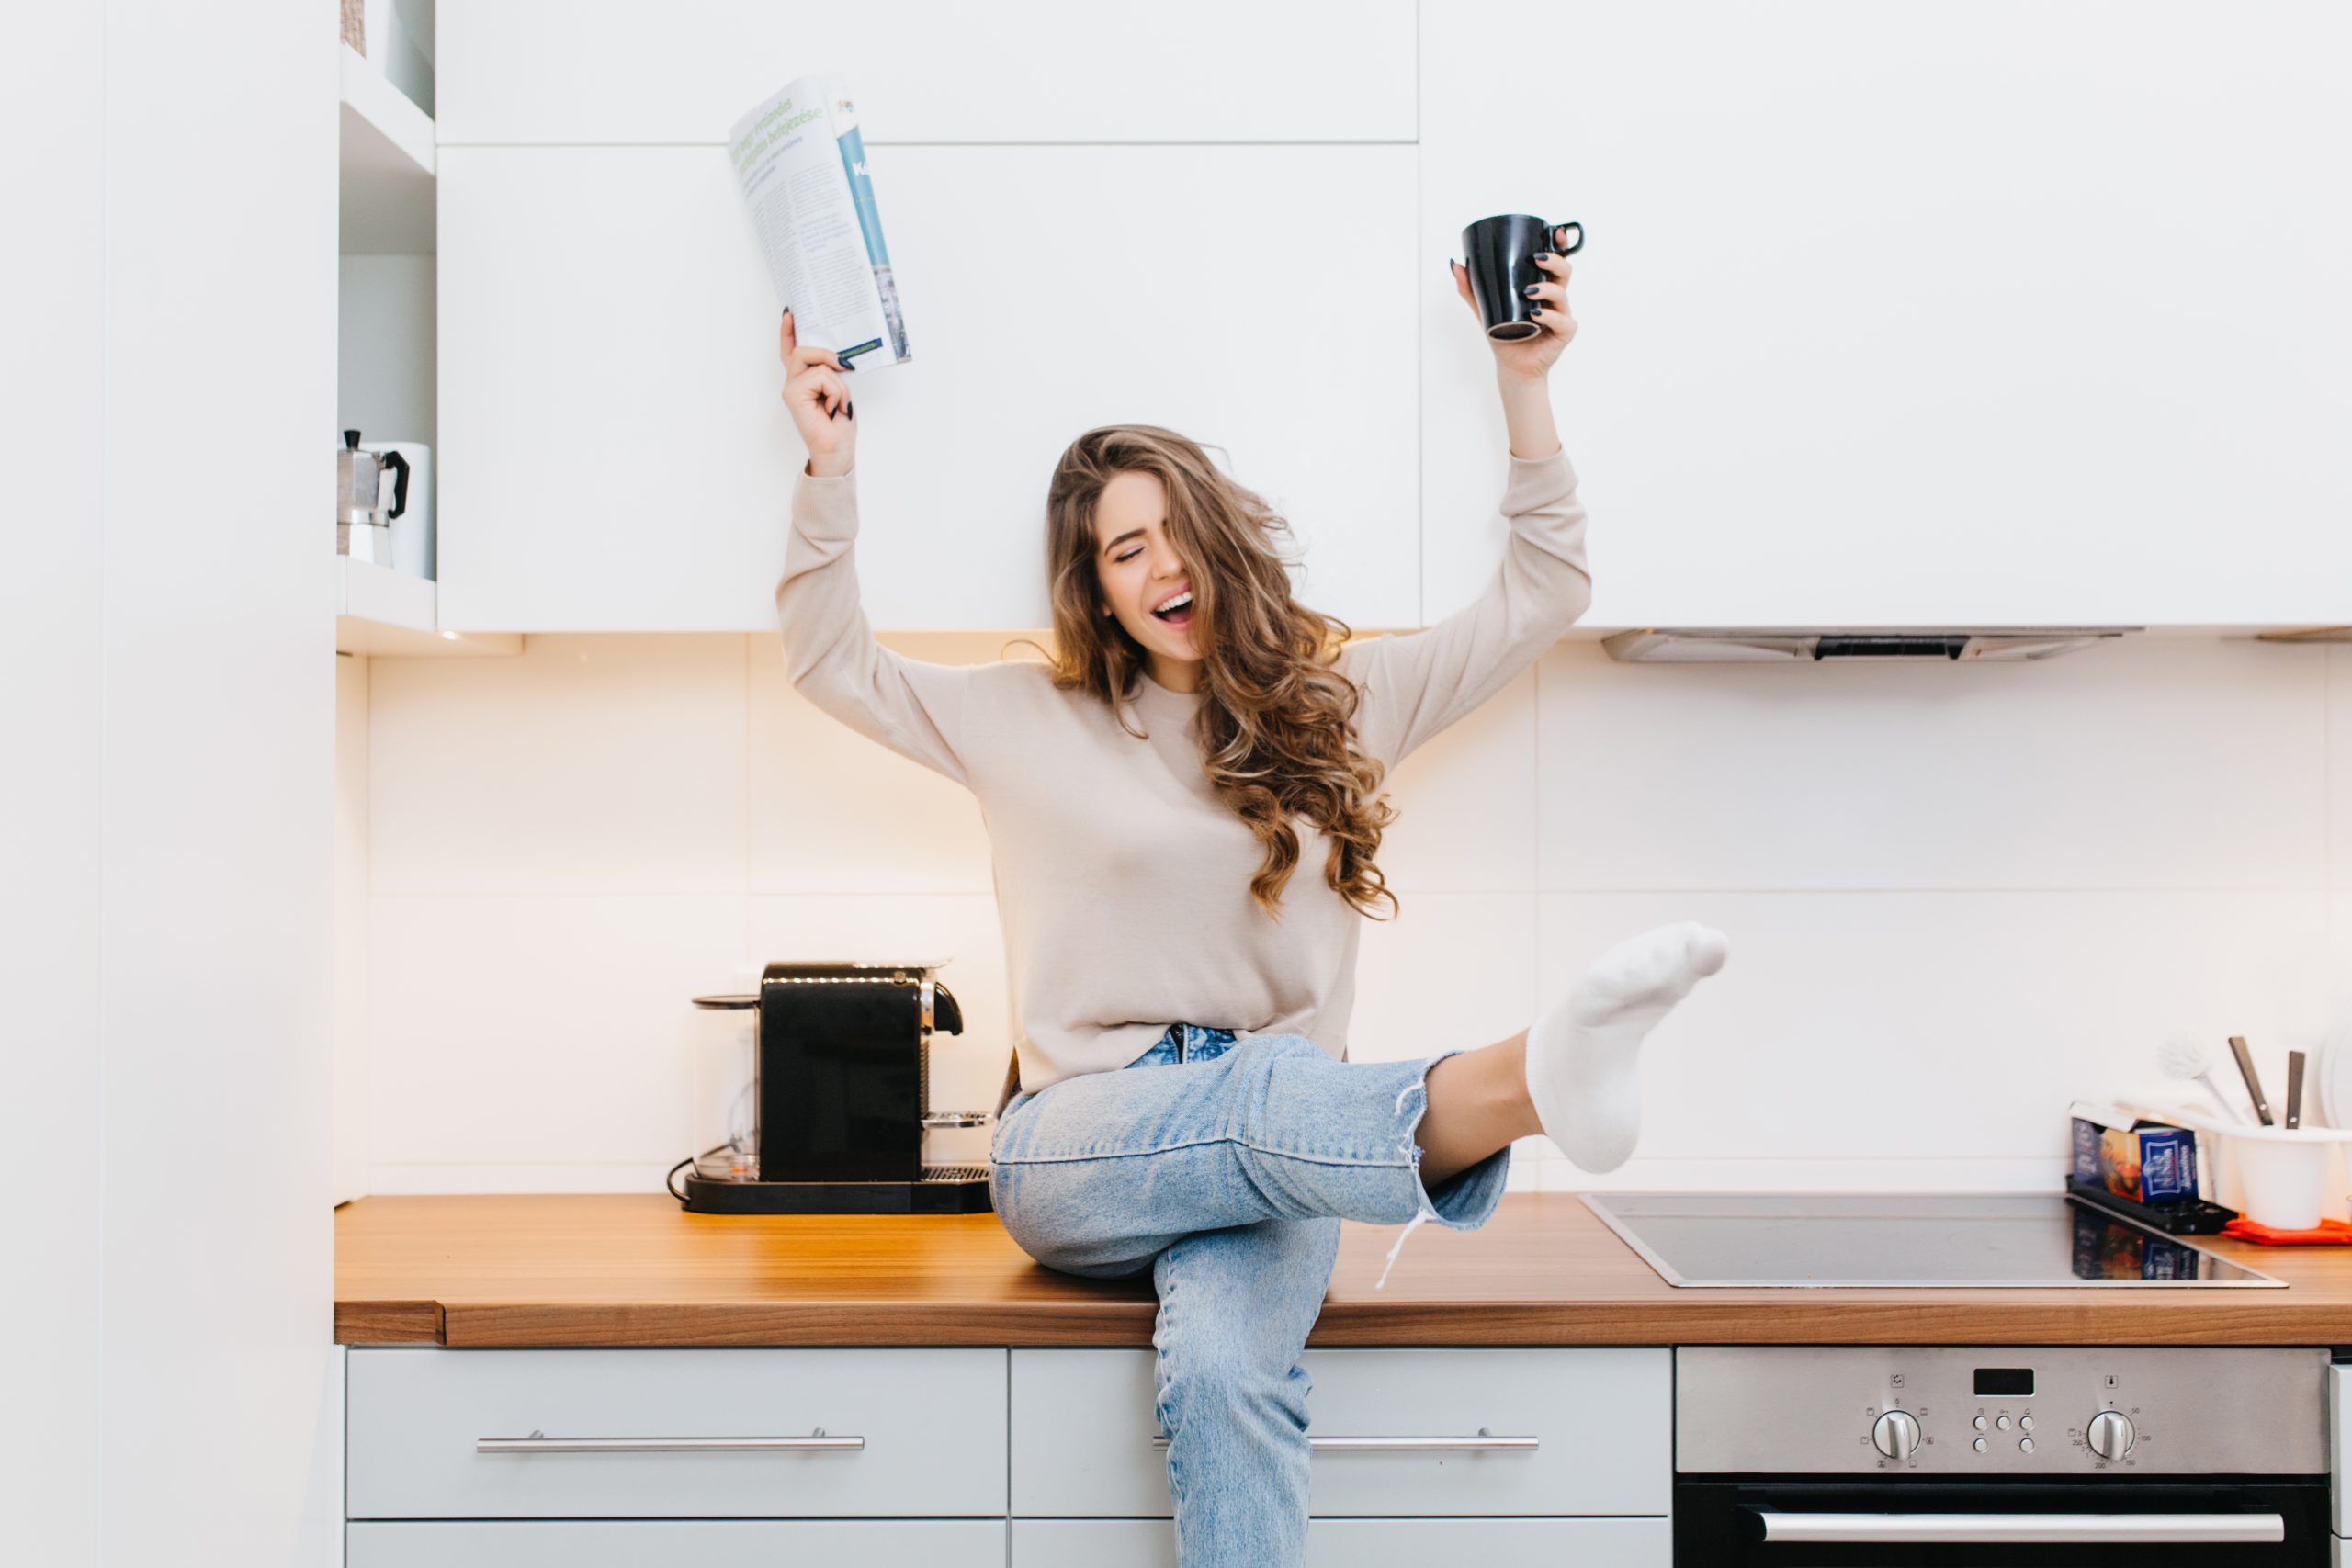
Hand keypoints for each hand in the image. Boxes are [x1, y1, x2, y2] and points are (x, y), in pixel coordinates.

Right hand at [779, 308, 855, 474]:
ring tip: (837, 403)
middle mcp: (793, 383)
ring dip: (836, 382)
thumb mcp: (839, 389)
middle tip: (843, 367)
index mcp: (803, 381)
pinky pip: (820, 376)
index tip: (790, 314)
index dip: (788, 333)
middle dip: (827, 355)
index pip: (791, 352)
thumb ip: (831, 371)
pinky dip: (834, 390)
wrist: (836, 449)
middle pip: (802, 350)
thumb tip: (836, 358)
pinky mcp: (793, 394)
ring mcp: (790, 388)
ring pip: (815, 363)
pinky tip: (831, 408)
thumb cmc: (839, 423)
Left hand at [1451, 225, 1577, 379]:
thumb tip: (1456, 265)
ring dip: (1547, 289)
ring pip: (1562, 295)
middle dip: (1555, 261)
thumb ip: (1472, 289)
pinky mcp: (1564, 333)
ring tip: (1529, 291)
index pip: (1555, 262)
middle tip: (1537, 258)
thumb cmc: (1504, 335)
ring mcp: (1562, 314)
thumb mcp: (1486, 309)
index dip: (1561, 245)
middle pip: (1564, 272)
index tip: (1557, 233)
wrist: (1513, 366)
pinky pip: (1562, 322)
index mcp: (1543, 286)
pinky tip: (1536, 315)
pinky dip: (1549, 317)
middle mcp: (1555, 298)